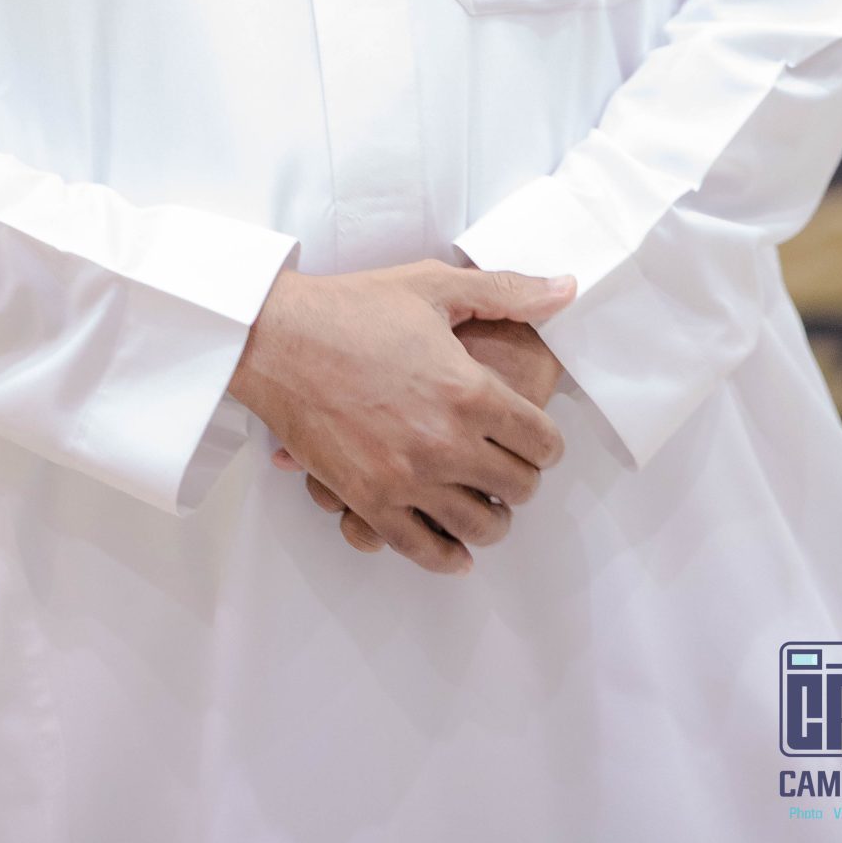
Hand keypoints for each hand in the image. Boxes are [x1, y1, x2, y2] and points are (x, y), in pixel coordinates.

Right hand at [230, 259, 574, 573]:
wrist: (275, 336)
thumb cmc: (352, 308)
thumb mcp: (433, 286)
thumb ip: (507, 291)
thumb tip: (566, 288)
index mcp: (469, 391)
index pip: (542, 442)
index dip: (546, 442)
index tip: (534, 438)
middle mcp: (445, 443)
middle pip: (518, 488)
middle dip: (521, 477)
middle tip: (507, 464)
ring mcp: (406, 479)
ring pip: (480, 527)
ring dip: (491, 517)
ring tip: (483, 501)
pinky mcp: (368, 501)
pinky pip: (423, 549)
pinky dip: (447, 556)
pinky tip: (454, 546)